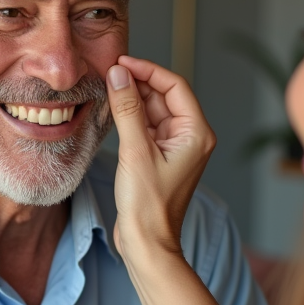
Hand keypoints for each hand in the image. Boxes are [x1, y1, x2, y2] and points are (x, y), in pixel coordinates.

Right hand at [106, 55, 215, 259]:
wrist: (147, 242)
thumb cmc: (148, 204)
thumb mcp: (136, 151)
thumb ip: (127, 109)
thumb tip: (119, 74)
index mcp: (196, 133)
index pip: (175, 86)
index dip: (148, 70)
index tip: (122, 62)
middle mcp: (190, 137)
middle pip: (164, 96)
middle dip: (138, 82)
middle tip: (109, 72)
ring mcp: (174, 148)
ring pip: (153, 111)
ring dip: (132, 99)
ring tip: (107, 88)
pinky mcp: (159, 157)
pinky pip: (146, 127)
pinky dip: (130, 117)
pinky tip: (113, 110)